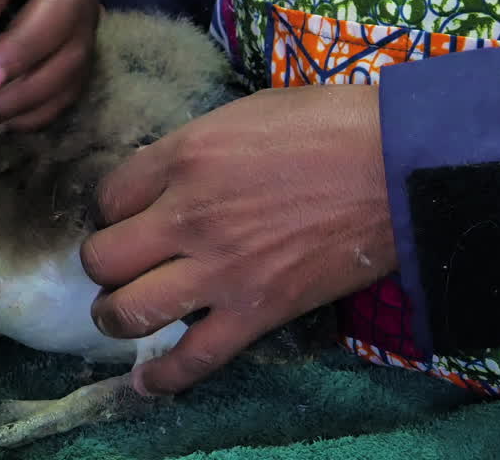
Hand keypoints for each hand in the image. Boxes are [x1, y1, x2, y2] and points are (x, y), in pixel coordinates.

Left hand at [80, 85, 395, 394]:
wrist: (399, 164)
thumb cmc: (326, 126)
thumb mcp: (239, 115)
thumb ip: (189, 151)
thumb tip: (157, 180)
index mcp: (183, 158)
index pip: (108, 197)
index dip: (110, 210)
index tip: (126, 217)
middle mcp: (188, 216)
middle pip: (104, 257)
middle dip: (101, 264)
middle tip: (117, 265)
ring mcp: (220, 269)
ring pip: (130, 310)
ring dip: (114, 316)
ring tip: (118, 313)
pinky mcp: (257, 311)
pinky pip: (195, 358)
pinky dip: (164, 377)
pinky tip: (145, 382)